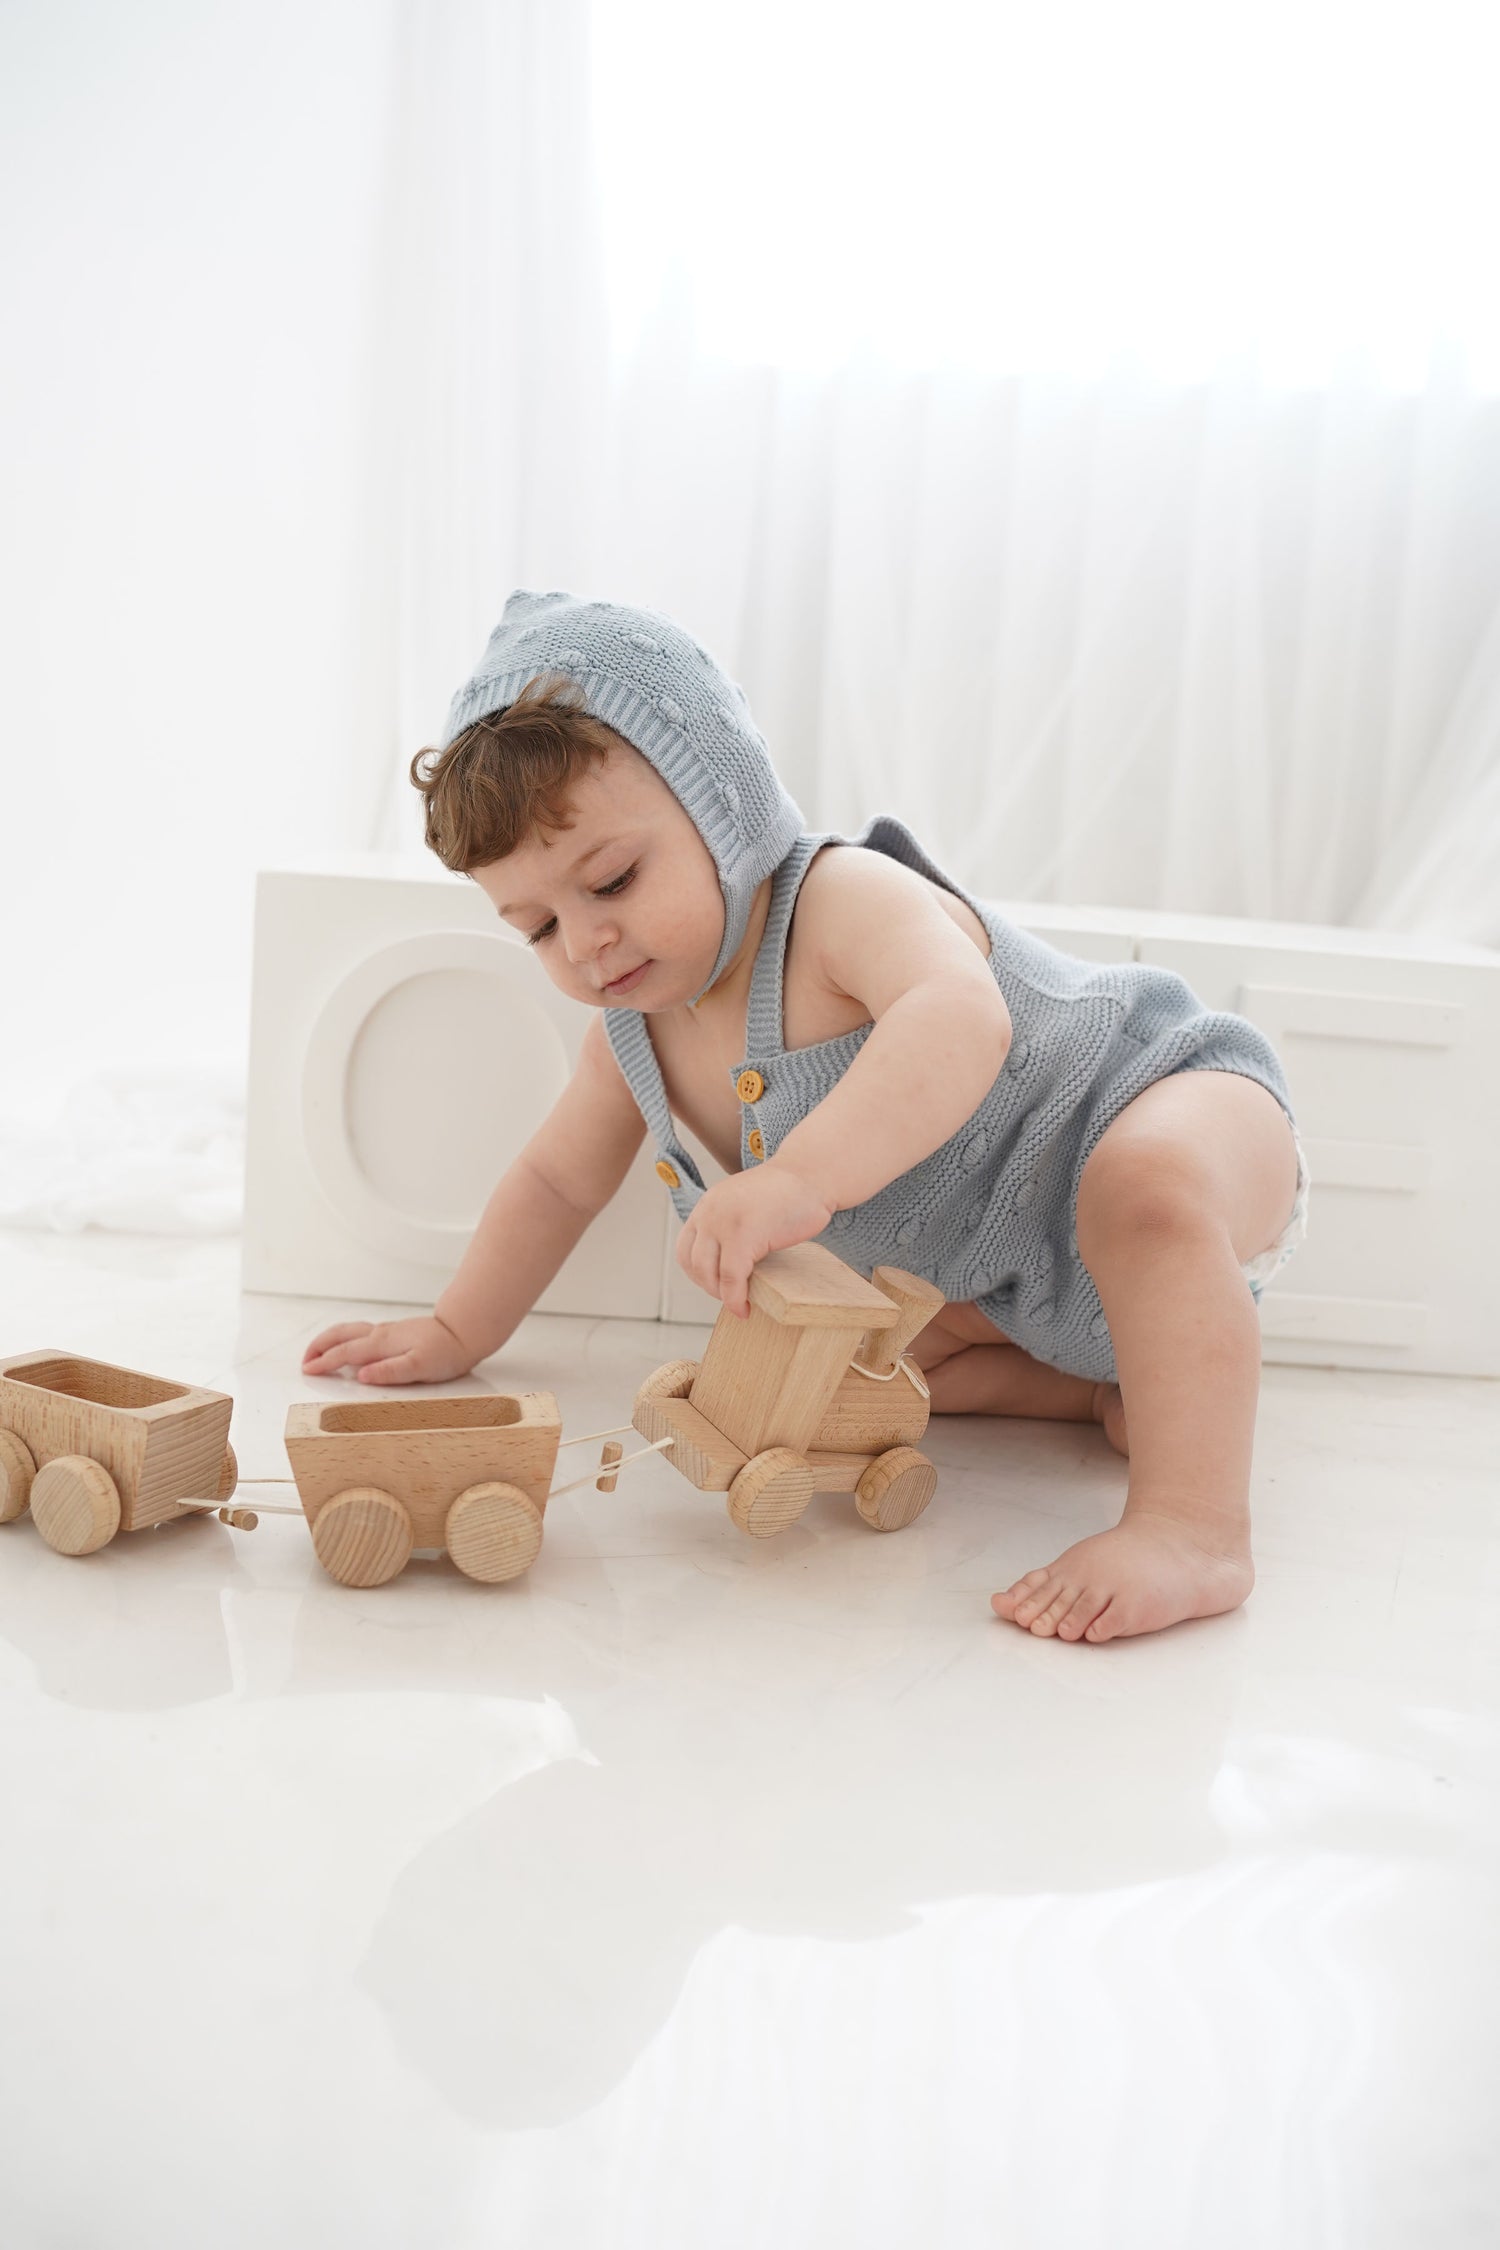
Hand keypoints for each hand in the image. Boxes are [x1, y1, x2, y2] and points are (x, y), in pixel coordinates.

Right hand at [300, 1313, 475, 1384]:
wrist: (464, 1332)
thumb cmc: (446, 1351)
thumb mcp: (419, 1367)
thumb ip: (389, 1371)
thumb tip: (361, 1375)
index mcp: (382, 1343)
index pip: (345, 1353)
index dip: (324, 1363)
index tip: (308, 1371)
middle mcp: (380, 1334)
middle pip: (340, 1335)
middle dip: (318, 1347)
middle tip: (305, 1362)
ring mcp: (386, 1332)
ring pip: (348, 1331)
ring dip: (328, 1340)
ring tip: (318, 1353)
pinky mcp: (393, 1333)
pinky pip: (359, 1332)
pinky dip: (343, 1338)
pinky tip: (347, 1346)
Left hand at [676, 1163, 834, 1317]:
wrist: (811, 1174)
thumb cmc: (788, 1193)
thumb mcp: (745, 1204)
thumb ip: (729, 1226)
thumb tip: (725, 1265)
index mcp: (708, 1205)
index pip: (685, 1249)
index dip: (698, 1275)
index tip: (717, 1286)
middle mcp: (710, 1212)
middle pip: (694, 1264)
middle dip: (710, 1288)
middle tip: (732, 1298)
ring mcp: (725, 1223)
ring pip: (709, 1273)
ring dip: (722, 1296)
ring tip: (739, 1303)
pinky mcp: (745, 1235)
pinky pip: (732, 1277)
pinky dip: (736, 1299)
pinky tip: (745, 1308)